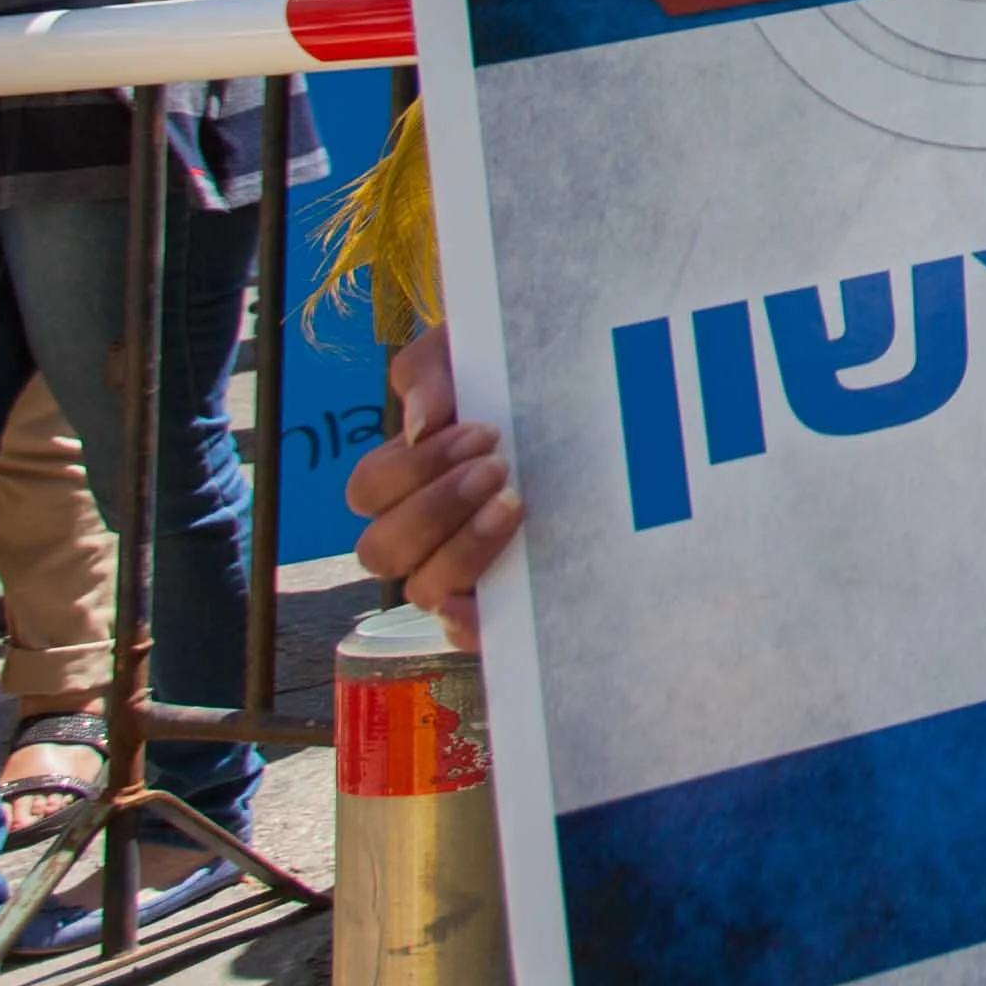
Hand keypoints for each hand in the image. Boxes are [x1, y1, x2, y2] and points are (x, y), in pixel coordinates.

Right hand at [348, 322, 517, 637]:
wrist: (614, 401)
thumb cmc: (526, 377)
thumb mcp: (478, 352)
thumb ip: (434, 368)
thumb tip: (423, 418)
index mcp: (408, 476)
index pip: (371, 489)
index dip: (415, 467)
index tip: (484, 432)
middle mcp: (424, 532)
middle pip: (381, 547)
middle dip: (434, 506)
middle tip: (500, 465)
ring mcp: (460, 571)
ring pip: (422, 588)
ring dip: (460, 549)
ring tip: (516, 504)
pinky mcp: (499, 604)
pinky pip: (466, 633)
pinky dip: (470, 622)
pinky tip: (492, 596)